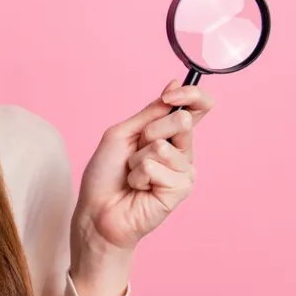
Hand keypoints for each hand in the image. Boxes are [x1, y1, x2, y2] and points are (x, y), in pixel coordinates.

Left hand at [73, 80, 214, 255]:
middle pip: (182, 120)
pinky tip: (139, 189)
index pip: (197, 107)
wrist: (97, 210)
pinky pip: (157, 167)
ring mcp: (184, 171)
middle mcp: (182, 151)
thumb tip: (174, 84)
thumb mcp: (122, 134)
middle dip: (148, 132)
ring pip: (163, 146)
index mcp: (170, 135)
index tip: (171, 95)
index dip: (191, 95)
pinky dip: (138, 176)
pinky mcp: (181, 189)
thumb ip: (150, 112)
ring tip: (133, 176)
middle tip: (133, 154)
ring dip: (137, 159)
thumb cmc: (106, 174)